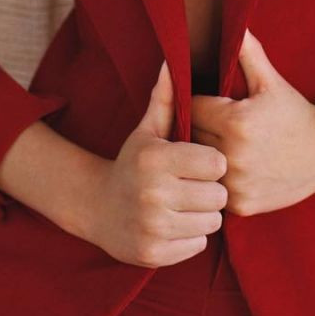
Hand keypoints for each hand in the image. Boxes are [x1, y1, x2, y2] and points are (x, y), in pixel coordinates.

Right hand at [92, 61, 228, 267]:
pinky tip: (176, 224)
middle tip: (194, 187)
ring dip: (204, 215)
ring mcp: (152, 227)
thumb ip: (166, 99)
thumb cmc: (133, 163)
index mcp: (155, 159)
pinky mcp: (153, 254)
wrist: (97, 207)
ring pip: (212, 222)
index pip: (216, 163)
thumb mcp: (147, 130)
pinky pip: (198, 245)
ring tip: (186, 204)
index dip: (213, 163)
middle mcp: (152, 194)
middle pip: (218, 195)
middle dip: (211, 191)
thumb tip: (172, 61)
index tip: (201, 163)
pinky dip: (192, 237)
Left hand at [190, 28, 314, 216]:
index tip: (206, 102)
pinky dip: (217, 180)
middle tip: (211, 124)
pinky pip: (214, 189)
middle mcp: (233, 155)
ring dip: (203, 157)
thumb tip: (232, 22)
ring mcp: (237, 183)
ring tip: (218, 145)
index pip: (192, 108)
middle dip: (197, 129)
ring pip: (200, 166)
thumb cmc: (295, 113)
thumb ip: (246, 53)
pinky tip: (229, 168)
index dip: (197, 103)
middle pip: (191, 137)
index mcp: (235, 122)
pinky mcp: (242, 204)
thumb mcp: (271, 81)